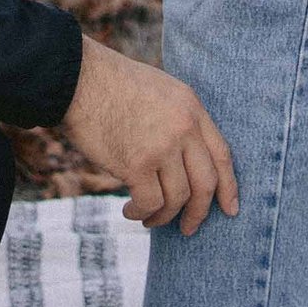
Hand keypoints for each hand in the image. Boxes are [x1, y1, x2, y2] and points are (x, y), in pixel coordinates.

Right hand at [61, 39, 238, 235]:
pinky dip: (141, 213)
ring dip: (163, 217)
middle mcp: (183, 127)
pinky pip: (151, 202)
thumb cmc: (110, 83)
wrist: (77, 78)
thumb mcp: (159, 89)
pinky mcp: (137, 163)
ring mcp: (162, 146)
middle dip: (199, 212)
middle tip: (189, 228)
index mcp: (191, 107)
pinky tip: (130, 211)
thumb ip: (177, 119)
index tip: (230, 209)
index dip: (228, 186)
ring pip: (178, 198)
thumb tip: (181, 160)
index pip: (221, 154)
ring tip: (148, 219)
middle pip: (205, 183)